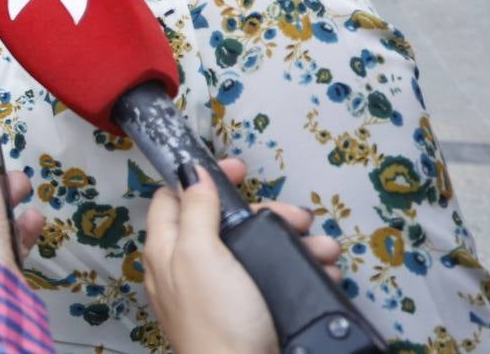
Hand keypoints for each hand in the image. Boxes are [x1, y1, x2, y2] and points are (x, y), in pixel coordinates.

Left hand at [143, 161, 342, 353]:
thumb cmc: (216, 319)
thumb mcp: (200, 255)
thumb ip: (195, 211)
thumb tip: (189, 173)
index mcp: (166, 249)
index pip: (173, 198)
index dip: (202, 177)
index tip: (239, 169)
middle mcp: (189, 267)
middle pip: (225, 222)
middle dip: (266, 215)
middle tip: (298, 218)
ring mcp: (220, 290)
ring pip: (255, 250)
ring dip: (293, 242)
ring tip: (323, 250)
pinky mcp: (248, 311)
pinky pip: (273, 279)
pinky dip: (298, 271)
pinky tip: (323, 272)